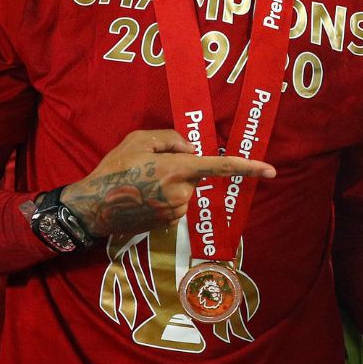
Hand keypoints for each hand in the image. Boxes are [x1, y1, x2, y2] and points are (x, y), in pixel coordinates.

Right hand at [59, 130, 275, 237]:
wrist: (91, 207)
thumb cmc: (112, 169)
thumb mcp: (139, 140)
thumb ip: (171, 140)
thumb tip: (193, 150)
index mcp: (176, 170)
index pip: (220, 167)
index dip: (249, 168)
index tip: (272, 170)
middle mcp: (180, 194)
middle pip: (195, 176)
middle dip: (181, 169)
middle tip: (149, 168)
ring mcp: (174, 212)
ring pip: (186, 191)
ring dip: (172, 185)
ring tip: (141, 184)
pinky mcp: (167, 224)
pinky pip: (176, 204)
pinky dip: (165, 198)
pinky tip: (142, 197)